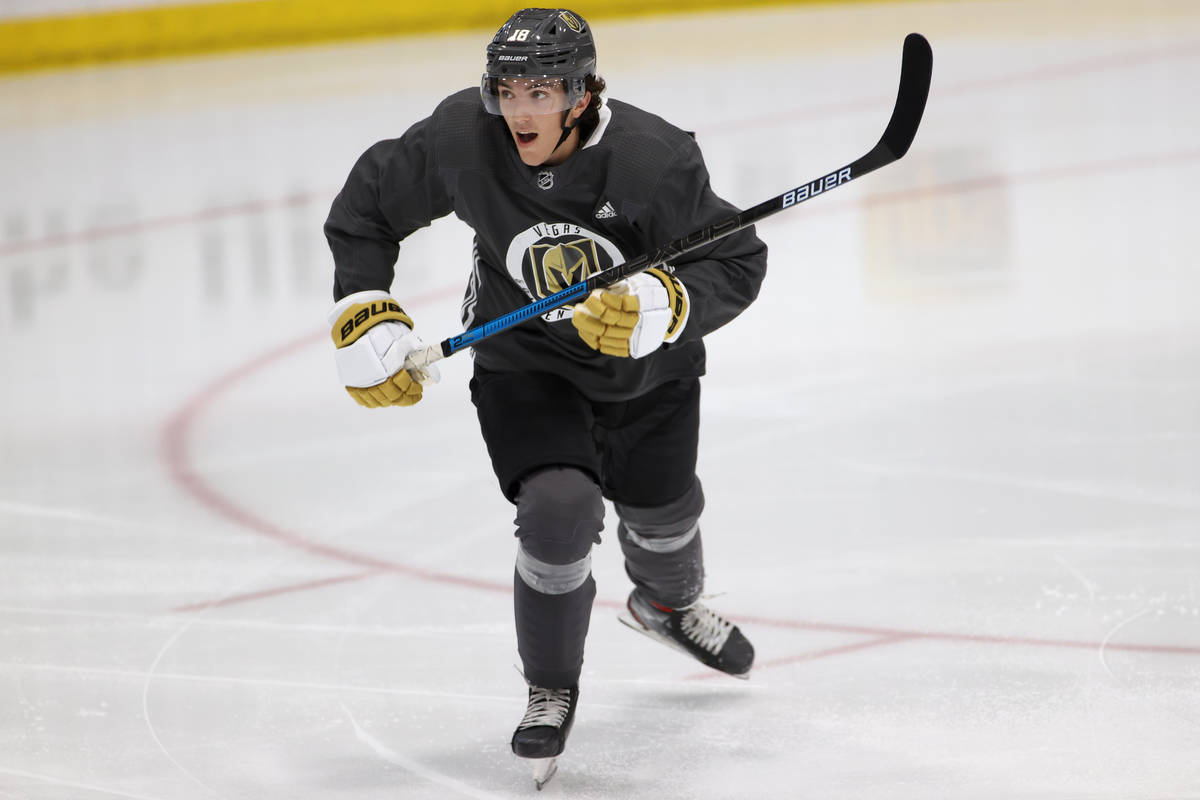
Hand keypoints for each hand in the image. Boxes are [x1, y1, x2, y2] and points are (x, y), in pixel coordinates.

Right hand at [329, 290, 439, 407]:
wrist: (359, 324)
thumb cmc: (384, 331)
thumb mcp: (404, 340)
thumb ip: (416, 354)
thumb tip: (428, 366)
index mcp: (389, 365)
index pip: (404, 385)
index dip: (414, 390)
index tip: (419, 389)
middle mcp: (374, 375)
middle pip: (392, 396)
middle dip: (406, 398)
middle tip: (413, 395)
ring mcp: (360, 380)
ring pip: (378, 400)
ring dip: (391, 400)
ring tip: (399, 397)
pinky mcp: (350, 381)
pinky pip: (362, 398)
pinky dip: (372, 401)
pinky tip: (381, 398)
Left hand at [571, 268, 689, 357]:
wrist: (665, 310)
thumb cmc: (642, 293)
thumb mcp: (632, 281)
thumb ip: (611, 281)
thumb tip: (589, 282)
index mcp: (645, 301)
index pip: (624, 303)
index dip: (607, 300)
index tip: (595, 294)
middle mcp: (643, 320)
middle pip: (613, 319)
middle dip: (592, 314)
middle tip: (578, 309)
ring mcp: (638, 336)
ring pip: (608, 334)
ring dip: (589, 327)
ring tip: (579, 318)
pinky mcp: (634, 348)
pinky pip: (610, 348)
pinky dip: (595, 340)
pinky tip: (586, 331)